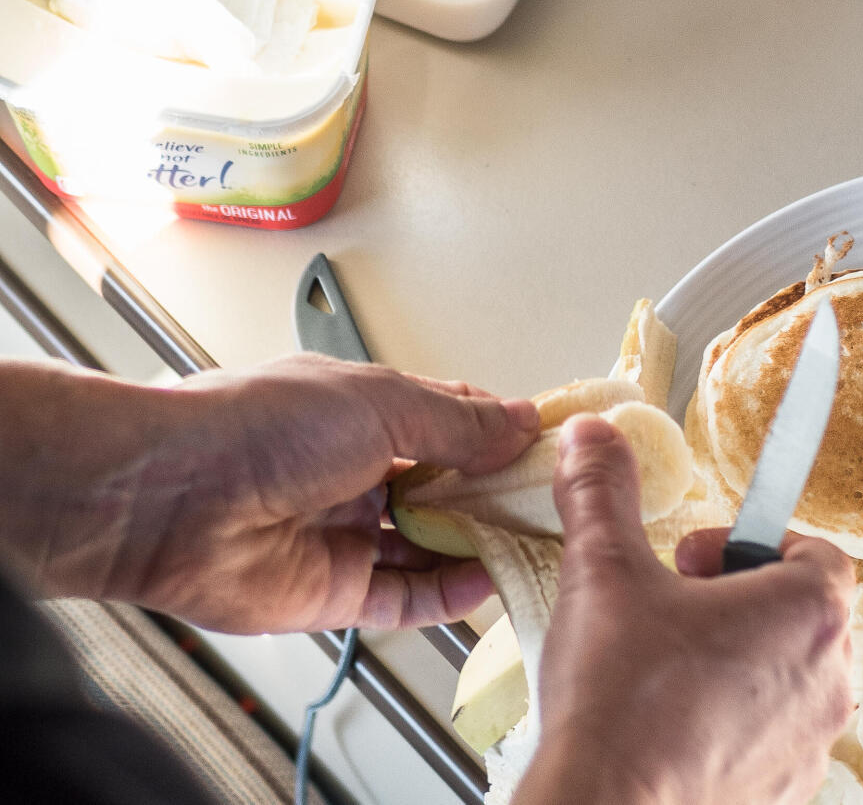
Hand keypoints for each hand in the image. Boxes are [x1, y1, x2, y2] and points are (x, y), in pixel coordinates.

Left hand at [1, 354, 538, 632]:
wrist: (169, 497)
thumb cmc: (257, 425)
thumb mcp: (384, 404)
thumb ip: (461, 425)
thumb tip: (521, 421)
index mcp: (369, 409)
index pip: (455, 420)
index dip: (503, 431)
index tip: (554, 443)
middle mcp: (360, 469)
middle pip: (449, 485)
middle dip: (499, 492)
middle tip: (555, 498)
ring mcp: (347, 530)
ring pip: (432, 542)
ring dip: (481, 542)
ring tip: (535, 540)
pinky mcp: (333, 589)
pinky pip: (404, 596)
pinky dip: (447, 592)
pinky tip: (486, 580)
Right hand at [516, 416, 856, 804]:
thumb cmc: (620, 701)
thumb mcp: (604, 572)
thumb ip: (603, 492)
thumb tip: (593, 436)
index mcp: (809, 611)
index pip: (813, 550)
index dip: (749, 542)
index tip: (695, 556)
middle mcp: (829, 678)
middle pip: (801, 610)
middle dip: (738, 598)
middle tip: (674, 606)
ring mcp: (812, 742)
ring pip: (787, 674)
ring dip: (737, 658)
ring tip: (667, 665)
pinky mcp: (785, 791)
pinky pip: (773, 734)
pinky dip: (733, 719)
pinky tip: (672, 721)